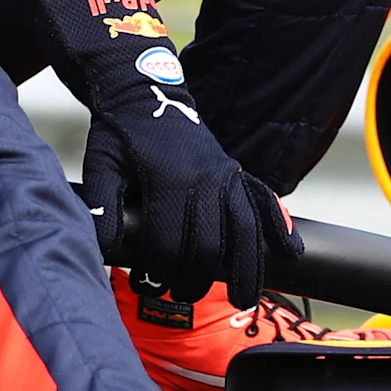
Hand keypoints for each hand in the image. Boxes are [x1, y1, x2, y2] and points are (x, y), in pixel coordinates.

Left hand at [80, 89, 296, 305]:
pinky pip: (263, 203)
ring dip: (247, 268)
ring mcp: (225, 175)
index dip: (156, 272)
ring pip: (244, 230)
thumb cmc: (119, 133)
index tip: (145, 286)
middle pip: (209, 244)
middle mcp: (204, 179)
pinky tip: (291, 254)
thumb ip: (100, 208)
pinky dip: (279, 228)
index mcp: (168, 180)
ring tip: (247, 299)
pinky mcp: (235, 172)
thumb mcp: (99, 166)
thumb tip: (103, 251)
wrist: (145, 91)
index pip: (168, 242)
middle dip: (196, 279)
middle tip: (179, 296)